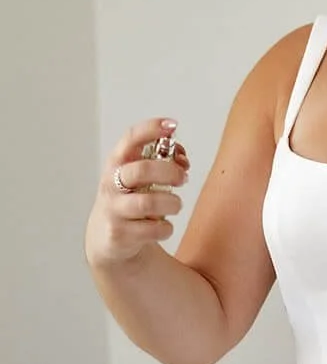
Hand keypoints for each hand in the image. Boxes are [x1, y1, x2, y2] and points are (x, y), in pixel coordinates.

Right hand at [85, 117, 190, 268]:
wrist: (107, 238)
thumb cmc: (131, 199)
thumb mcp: (140, 178)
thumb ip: (162, 163)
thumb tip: (182, 159)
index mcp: (117, 163)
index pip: (131, 138)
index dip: (151, 129)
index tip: (172, 125)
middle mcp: (111, 183)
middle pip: (141, 170)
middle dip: (169, 172)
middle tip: (183, 178)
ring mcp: (114, 209)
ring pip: (148, 203)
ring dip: (171, 203)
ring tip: (175, 205)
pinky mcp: (120, 234)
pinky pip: (152, 230)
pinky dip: (166, 228)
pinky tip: (163, 227)